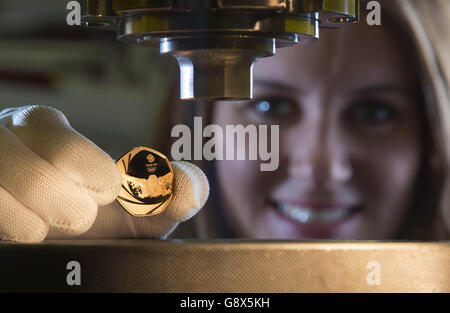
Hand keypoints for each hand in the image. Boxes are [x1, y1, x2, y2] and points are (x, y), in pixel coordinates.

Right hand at [0, 106, 208, 241]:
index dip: (94, 180)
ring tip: (50, 224)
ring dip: (37, 225)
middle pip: (33, 174)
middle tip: (81, 215)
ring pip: (1, 199)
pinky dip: (14, 231)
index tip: (105, 191)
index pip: (67, 149)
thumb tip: (193, 188)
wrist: (48, 230)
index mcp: (45, 126)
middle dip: (68, 208)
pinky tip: (26, 228)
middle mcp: (4, 139)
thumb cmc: (91, 208)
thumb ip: (164, 196)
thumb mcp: (132, 204)